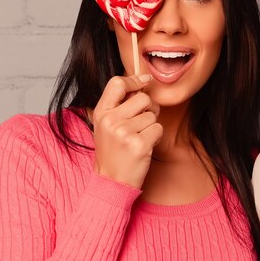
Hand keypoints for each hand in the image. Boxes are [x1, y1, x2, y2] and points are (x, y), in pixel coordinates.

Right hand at [91, 74, 161, 188]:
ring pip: (152, 115)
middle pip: (143, 98)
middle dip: (149, 108)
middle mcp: (110, 121)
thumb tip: (142, 82)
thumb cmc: (113, 150)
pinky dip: (156, 137)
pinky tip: (144, 146)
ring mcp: (124, 133)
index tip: (145, 80)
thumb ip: (119, 105)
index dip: (134, 79)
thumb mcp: (107, 125)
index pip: (117, 83)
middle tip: (142, 122)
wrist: (112, 181)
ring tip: (139, 138)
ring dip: (151, 126)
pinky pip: (158, 129)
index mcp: (101, 113)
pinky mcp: (139, 144)